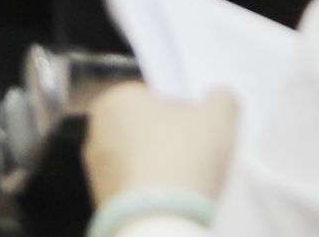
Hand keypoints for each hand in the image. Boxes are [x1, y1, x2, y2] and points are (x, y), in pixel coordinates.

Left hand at [81, 83, 244, 204]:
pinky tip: (172, 198)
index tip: (201, 131)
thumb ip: (220, 100)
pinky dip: (151, 190)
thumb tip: (220, 99)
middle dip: (171, 140)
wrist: (157, 220)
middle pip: (147, 128)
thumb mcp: (217, 119)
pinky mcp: (103, 197)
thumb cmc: (181, 160)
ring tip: (187, 180)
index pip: (157, 97)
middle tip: (197, 156)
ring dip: (161, 166)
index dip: (185, 113)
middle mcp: (99, 128)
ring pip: (140, 158)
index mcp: (118, 98)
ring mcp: (97, 166)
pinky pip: (134, 186)